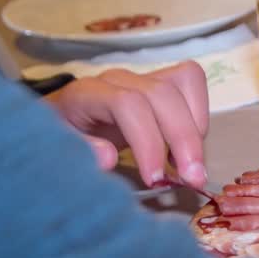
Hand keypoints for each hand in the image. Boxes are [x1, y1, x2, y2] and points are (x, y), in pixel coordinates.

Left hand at [47, 61, 209, 187]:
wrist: (65, 119)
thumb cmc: (64, 138)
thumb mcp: (58, 150)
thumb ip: (80, 151)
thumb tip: (108, 157)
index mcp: (87, 93)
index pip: (128, 104)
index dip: (147, 141)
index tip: (154, 179)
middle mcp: (118, 79)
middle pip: (162, 94)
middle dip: (183, 139)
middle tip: (192, 180)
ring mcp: (143, 77)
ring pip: (184, 83)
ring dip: (196, 129)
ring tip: (191, 167)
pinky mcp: (162, 82)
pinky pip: (192, 84)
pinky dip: (200, 117)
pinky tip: (187, 149)